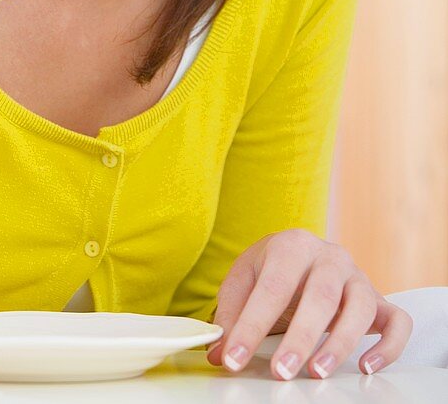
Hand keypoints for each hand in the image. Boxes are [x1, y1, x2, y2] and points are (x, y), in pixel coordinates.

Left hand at [204, 228, 412, 379]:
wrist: (302, 255)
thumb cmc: (271, 271)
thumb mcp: (244, 281)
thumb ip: (232, 314)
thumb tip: (218, 353)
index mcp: (292, 245)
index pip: (272, 287)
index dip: (251, 326)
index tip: (234, 359)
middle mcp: (330, 256)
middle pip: (320, 295)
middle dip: (300, 337)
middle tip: (281, 371)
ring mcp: (358, 276)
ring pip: (359, 307)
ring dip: (341, 343)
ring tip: (318, 372)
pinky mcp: (380, 299)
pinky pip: (397, 321)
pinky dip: (389, 346)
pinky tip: (367, 367)